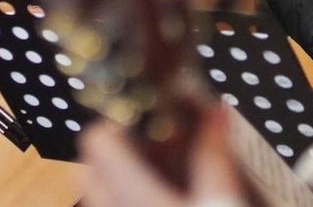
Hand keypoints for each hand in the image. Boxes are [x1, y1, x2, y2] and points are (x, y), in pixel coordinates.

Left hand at [79, 106, 246, 206]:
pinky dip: (117, 204)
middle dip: (112, 151)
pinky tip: (151, 203)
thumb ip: (215, 156)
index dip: (118, 122)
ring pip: (92, 196)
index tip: (146, 116)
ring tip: (151, 176)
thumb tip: (216, 114)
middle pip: (87, 168)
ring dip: (112, 180)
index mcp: (136, 198)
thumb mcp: (225, 203)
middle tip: (150, 145)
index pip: (97, 141)